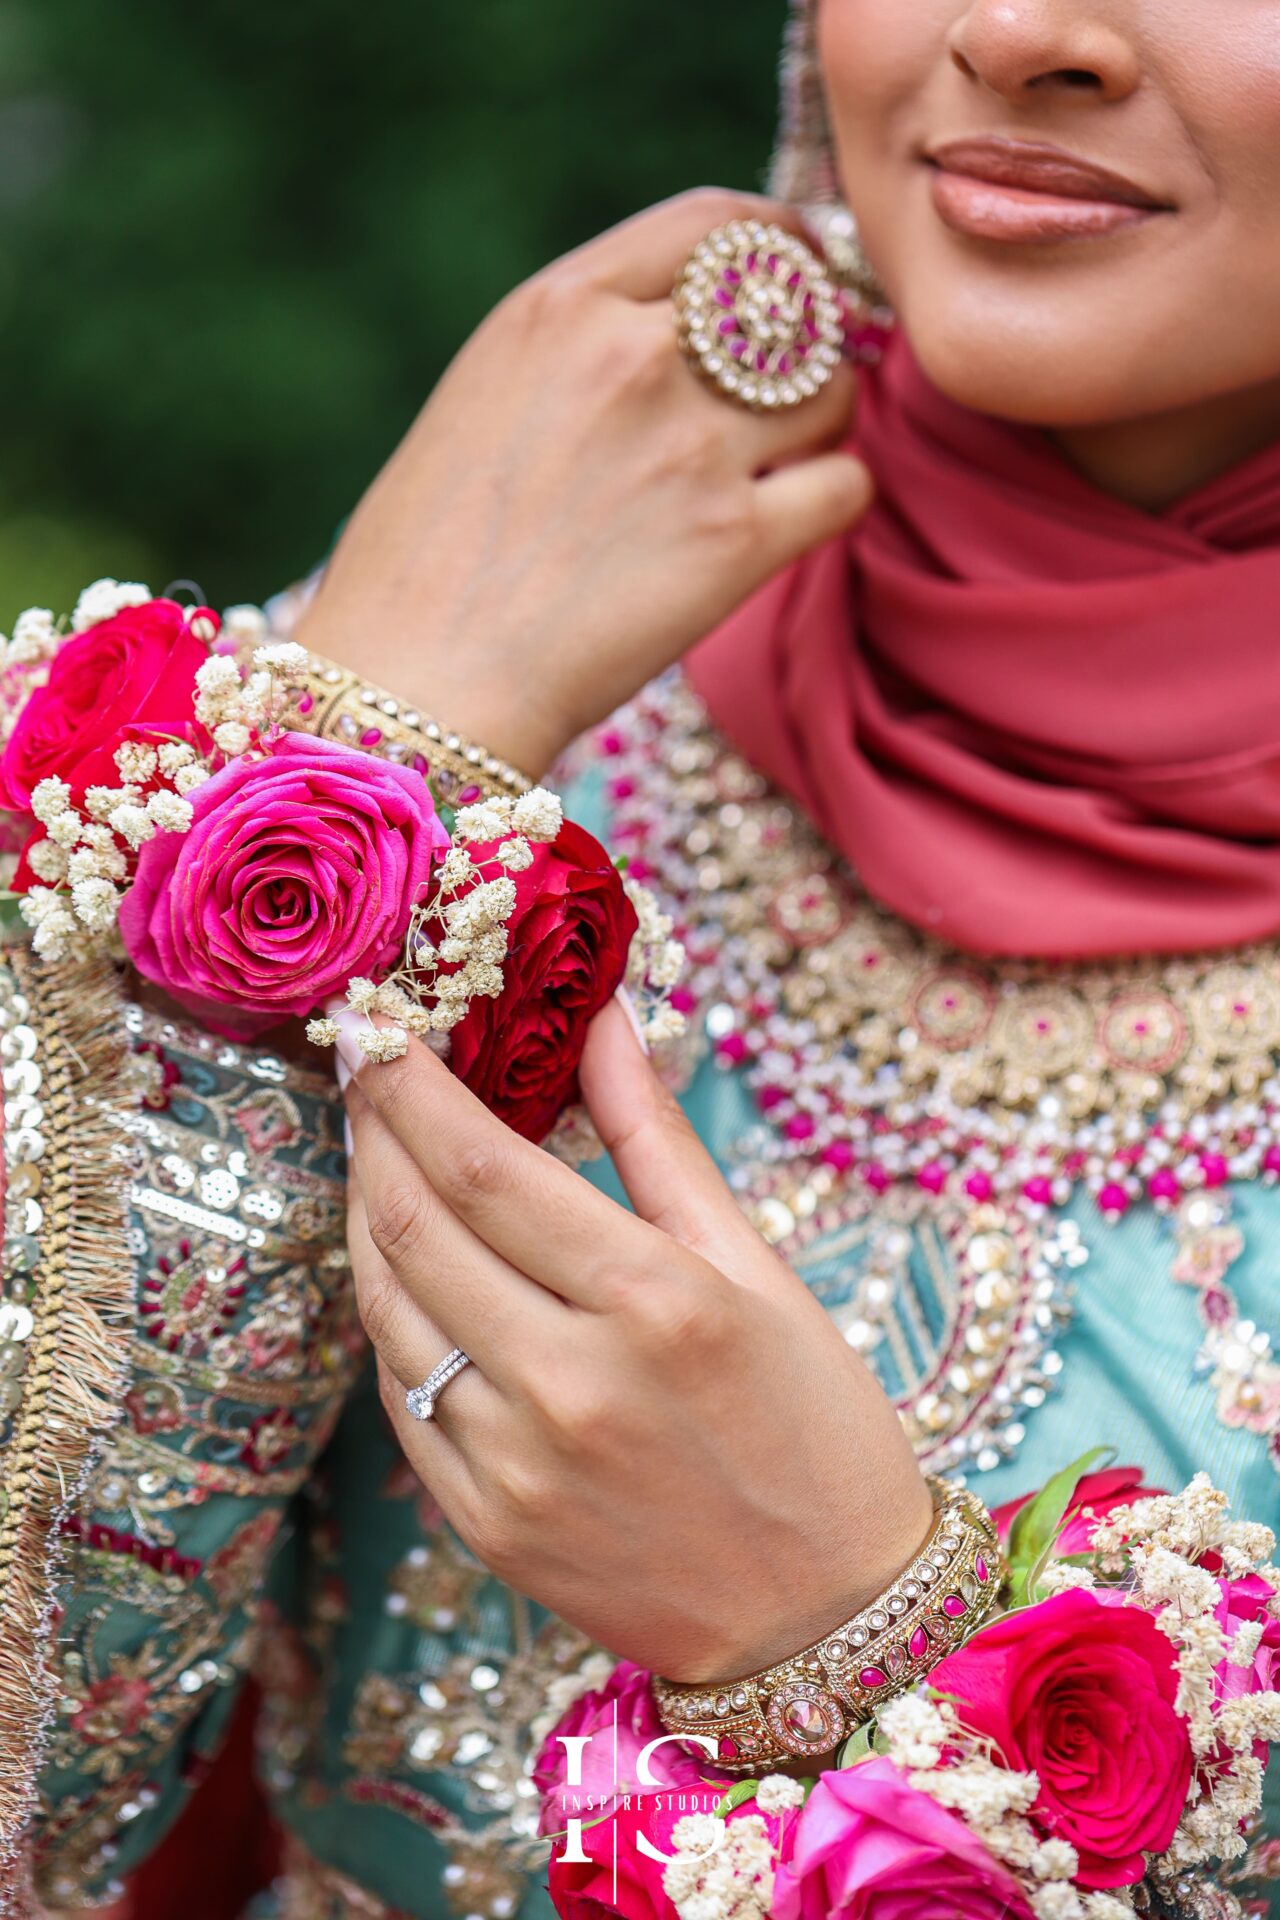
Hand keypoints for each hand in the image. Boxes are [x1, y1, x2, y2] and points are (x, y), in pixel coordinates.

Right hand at [295, 188, 870, 778]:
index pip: (717, 222)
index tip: (793, 281)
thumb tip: (678, 340)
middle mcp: (634, 355)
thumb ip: (581, 349)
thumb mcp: (483, 397)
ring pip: (833, 393)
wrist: (419, 683)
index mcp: (560, 306)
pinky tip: (789, 525)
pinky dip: (833, 499)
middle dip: (809, 340)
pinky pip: (846, 486)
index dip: (777, 248)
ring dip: (821, 426)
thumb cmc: (422, 563)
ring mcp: (693, 446)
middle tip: (799, 386)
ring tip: (779, 468)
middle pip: (791, 304)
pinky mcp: (737, 543)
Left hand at [338, 998, 931, 1682]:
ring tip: (376, 1156)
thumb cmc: (813, 1426)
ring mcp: (517, 1465)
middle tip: (362, 1068)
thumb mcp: (754, 1267)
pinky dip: (392, 1318)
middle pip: (417, 1226)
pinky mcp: (486, 1525)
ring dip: (368, 1217)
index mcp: (655, 1303)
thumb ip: (655, 1138)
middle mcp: (572, 1383)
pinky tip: (409, 1271)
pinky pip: (403, 1397)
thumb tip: (598, 1019)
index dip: (411, 1084)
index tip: (378, 1023)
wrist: (822, 1620)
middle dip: (373, 1131)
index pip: (484, 1165)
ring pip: (389, 1309)